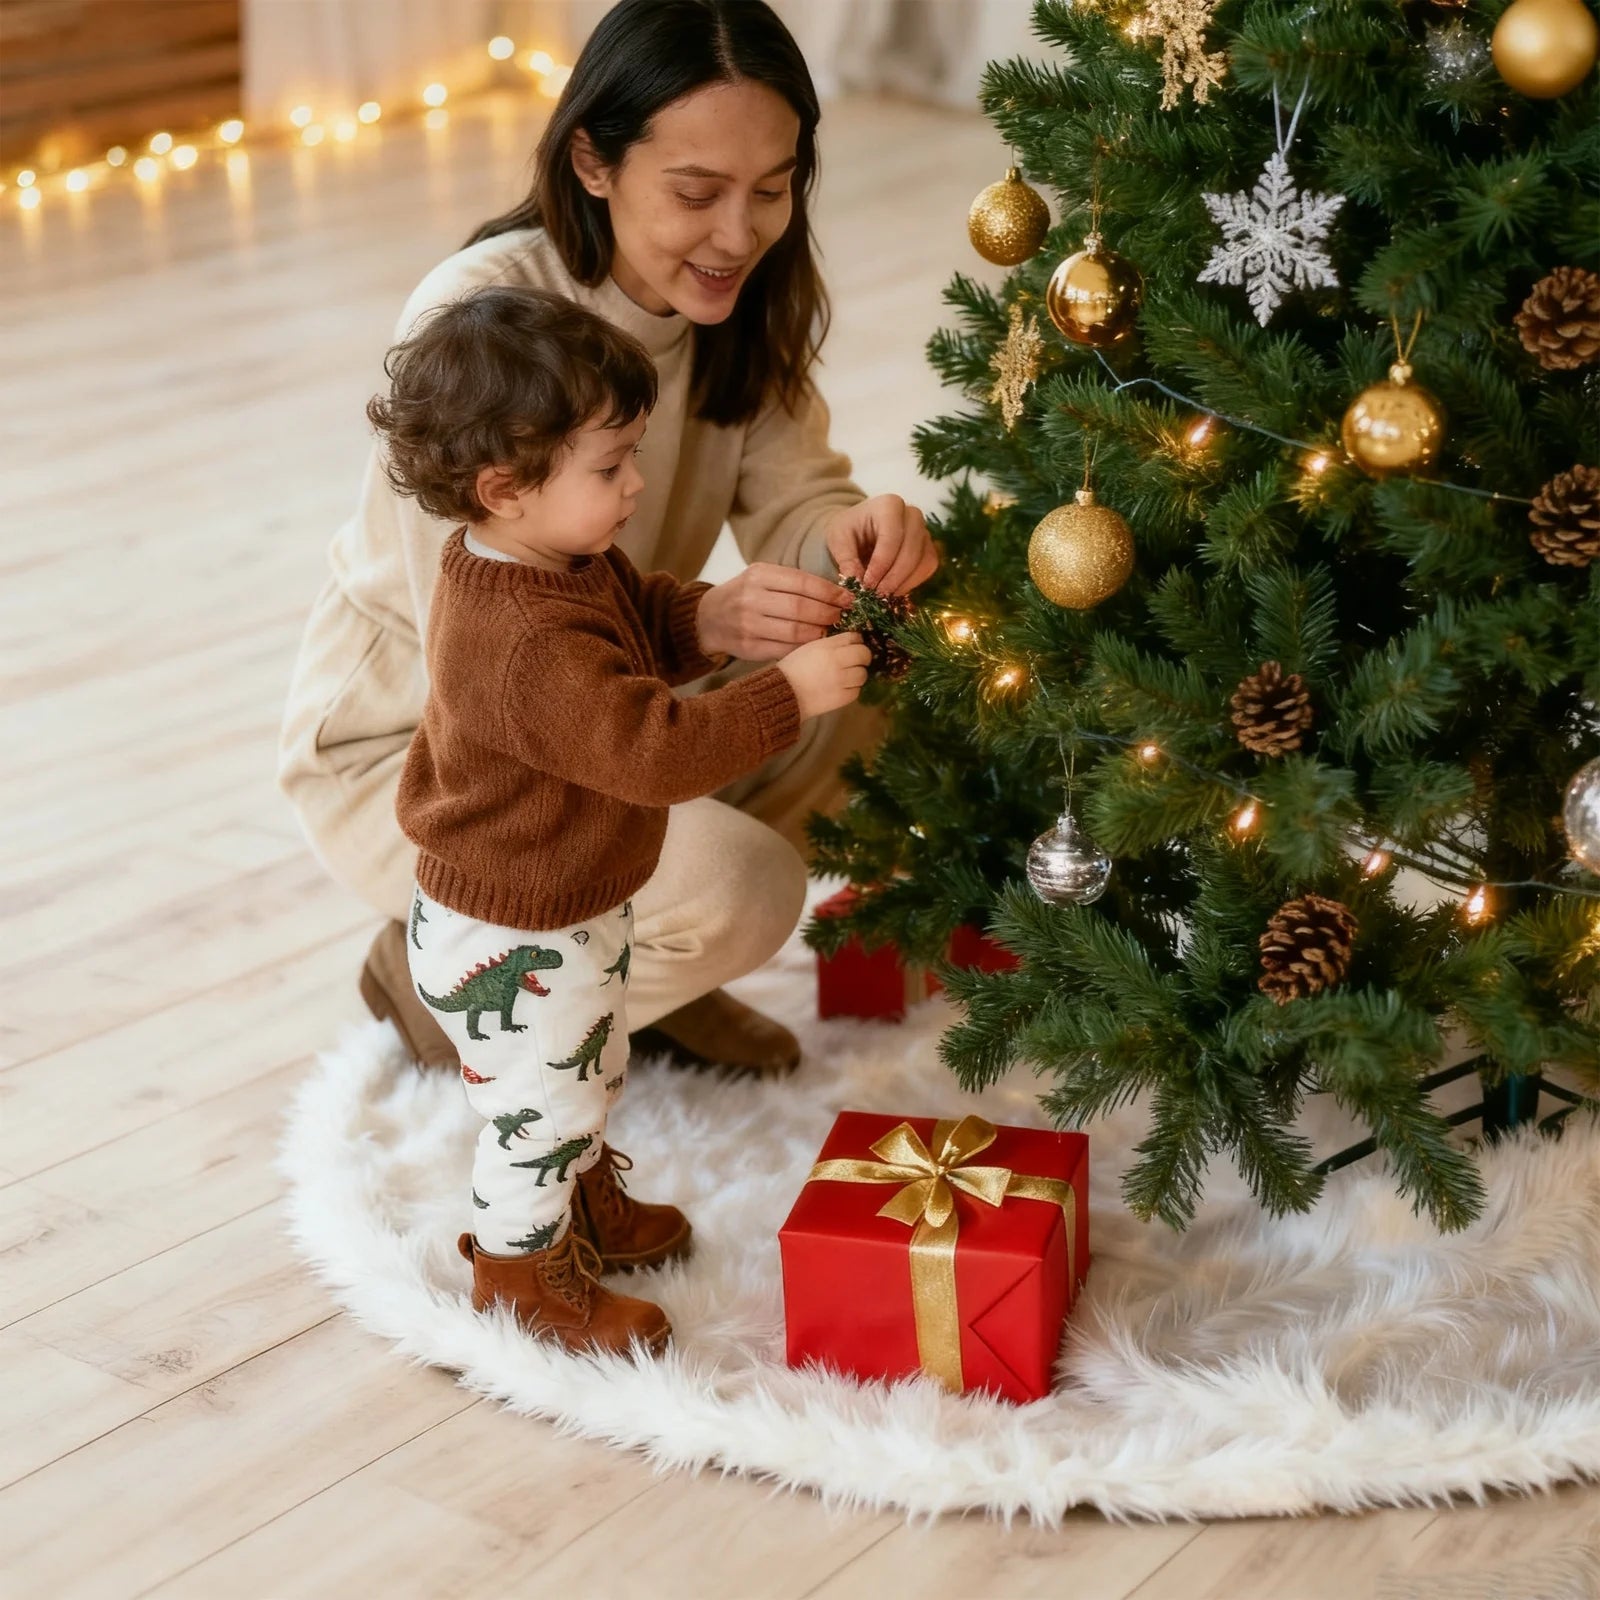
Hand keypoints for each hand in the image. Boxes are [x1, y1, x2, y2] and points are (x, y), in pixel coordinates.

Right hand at [697, 563, 853, 660]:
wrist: (709, 618)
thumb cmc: (745, 595)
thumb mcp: (763, 578)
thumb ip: (793, 583)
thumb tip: (836, 593)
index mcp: (759, 575)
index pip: (802, 582)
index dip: (829, 592)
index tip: (848, 599)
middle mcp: (752, 598)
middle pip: (801, 608)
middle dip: (828, 613)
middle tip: (843, 617)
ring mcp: (749, 624)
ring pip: (795, 631)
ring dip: (819, 633)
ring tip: (832, 632)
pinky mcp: (749, 647)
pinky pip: (785, 649)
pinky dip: (805, 648)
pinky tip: (815, 645)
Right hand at [776, 632, 870, 718]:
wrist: (783, 694)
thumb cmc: (792, 669)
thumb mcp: (808, 648)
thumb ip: (829, 644)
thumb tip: (849, 643)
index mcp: (827, 646)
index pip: (854, 637)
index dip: (857, 641)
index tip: (855, 645)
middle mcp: (837, 661)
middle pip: (864, 654)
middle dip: (863, 657)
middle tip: (857, 661)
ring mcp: (841, 680)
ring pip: (863, 674)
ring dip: (857, 674)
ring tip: (847, 677)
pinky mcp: (842, 697)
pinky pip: (856, 691)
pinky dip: (851, 689)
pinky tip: (841, 688)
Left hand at [823, 493, 939, 595]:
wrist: (860, 530)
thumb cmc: (849, 530)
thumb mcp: (838, 540)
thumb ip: (846, 559)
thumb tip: (856, 582)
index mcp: (889, 505)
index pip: (892, 536)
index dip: (881, 564)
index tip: (867, 585)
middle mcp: (912, 514)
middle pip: (911, 550)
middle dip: (893, 577)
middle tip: (876, 595)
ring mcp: (924, 531)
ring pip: (923, 561)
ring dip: (903, 583)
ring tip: (882, 596)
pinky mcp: (928, 548)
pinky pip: (928, 568)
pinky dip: (912, 583)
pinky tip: (893, 591)